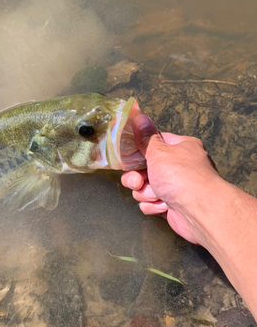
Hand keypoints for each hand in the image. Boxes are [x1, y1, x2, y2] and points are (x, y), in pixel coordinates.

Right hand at [121, 114, 221, 244]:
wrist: (198, 209)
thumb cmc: (181, 175)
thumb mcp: (159, 151)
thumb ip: (146, 137)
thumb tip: (139, 116)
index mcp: (180, 148)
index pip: (154, 144)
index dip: (140, 151)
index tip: (129, 157)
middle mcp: (178, 166)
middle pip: (144, 169)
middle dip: (138, 178)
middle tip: (138, 182)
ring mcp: (174, 187)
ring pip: (145, 188)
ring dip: (146, 193)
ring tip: (157, 195)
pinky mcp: (170, 206)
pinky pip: (151, 204)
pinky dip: (154, 206)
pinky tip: (163, 206)